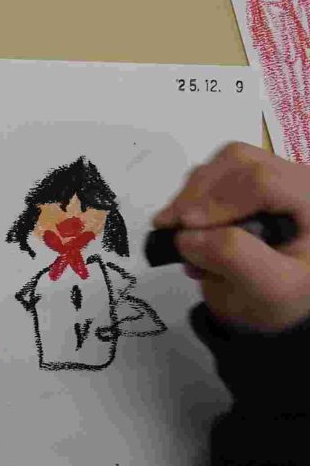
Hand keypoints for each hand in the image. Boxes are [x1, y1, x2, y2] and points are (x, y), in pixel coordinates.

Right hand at [154, 142, 309, 331]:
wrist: (280, 302)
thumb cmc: (284, 297)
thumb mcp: (270, 287)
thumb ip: (234, 258)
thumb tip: (186, 235)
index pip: (263, 182)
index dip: (219, 199)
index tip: (184, 225)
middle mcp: (295, 180)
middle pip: (239, 163)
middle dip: (197, 193)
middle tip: (170, 227)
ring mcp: (271, 179)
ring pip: (221, 165)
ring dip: (190, 197)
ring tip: (180, 237)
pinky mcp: (247, 186)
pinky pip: (212, 178)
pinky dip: (190, 202)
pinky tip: (189, 233)